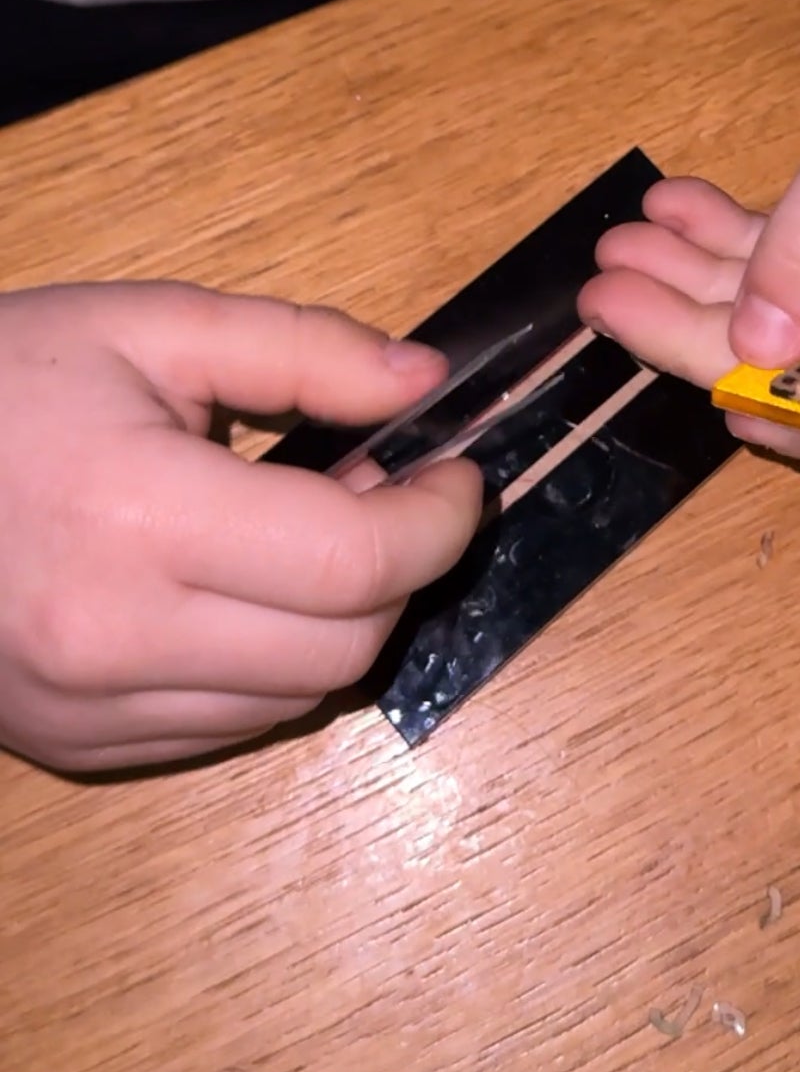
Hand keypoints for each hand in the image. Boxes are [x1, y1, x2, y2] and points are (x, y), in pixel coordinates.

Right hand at [0, 284, 480, 772]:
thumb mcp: (145, 325)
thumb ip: (299, 349)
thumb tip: (425, 383)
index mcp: (140, 518)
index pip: (355, 563)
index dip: (438, 521)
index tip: (455, 473)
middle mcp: (116, 640)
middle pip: (343, 648)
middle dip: (398, 572)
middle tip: (382, 493)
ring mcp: (88, 710)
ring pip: (293, 701)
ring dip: (337, 623)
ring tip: (306, 535)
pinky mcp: (71, 746)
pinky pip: (223, 728)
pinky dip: (266, 666)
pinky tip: (239, 591)